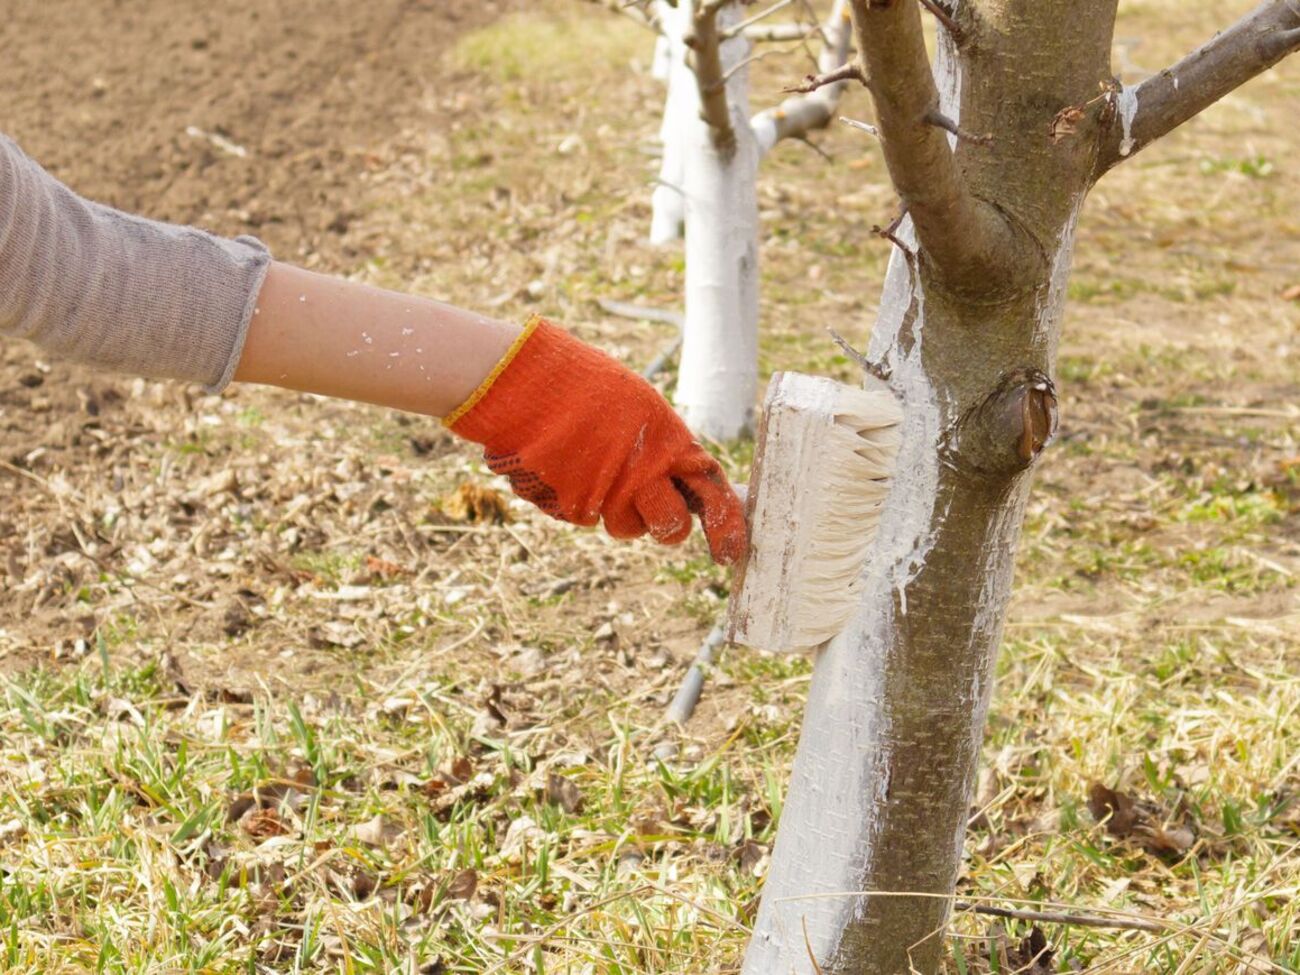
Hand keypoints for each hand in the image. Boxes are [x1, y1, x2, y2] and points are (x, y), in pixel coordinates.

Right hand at [445, 317, 748, 564]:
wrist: (524, 383)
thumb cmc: (583, 384)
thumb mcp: (638, 406)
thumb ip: (663, 446)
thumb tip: (680, 480)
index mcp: (668, 442)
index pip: (712, 493)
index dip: (726, 526)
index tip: (731, 552)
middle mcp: (641, 475)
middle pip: (671, 528)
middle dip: (666, 527)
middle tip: (653, 510)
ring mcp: (604, 496)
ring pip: (623, 525)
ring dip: (616, 507)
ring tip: (594, 465)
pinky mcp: (567, 509)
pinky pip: (583, 516)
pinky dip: (577, 497)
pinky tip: (564, 464)